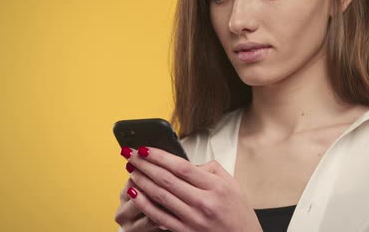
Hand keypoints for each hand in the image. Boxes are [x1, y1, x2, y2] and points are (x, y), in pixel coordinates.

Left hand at [124, 147, 262, 231]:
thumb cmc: (238, 213)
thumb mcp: (232, 184)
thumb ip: (210, 169)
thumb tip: (185, 162)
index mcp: (215, 187)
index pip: (181, 166)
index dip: (159, 156)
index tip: (145, 148)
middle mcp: (203, 202)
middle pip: (167, 179)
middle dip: (145, 164)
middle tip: (130, 154)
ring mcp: (193, 219)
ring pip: (160, 196)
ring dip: (142, 181)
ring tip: (131, 170)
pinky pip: (160, 217)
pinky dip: (145, 204)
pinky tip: (135, 194)